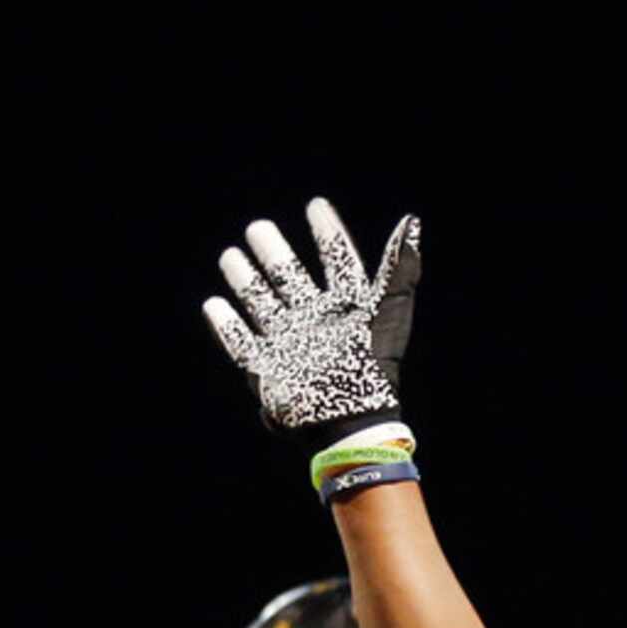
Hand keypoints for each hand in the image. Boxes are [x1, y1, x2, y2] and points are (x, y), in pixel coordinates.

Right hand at [203, 198, 420, 449]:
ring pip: (263, 305)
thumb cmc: (373, 368)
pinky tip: (214, 305)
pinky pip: (242, 344)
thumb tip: (412, 223)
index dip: (328, 234)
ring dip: (246, 281)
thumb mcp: (387, 312)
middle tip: (259, 228)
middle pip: (291, 279)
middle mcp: (316, 322)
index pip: (337, 262)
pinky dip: (227, 325)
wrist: (348, 422)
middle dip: (275, 253)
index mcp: (347, 308)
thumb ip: (398, 269)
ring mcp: (290, 345)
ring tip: (232, 256)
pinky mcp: (268, 370)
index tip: (316, 205)